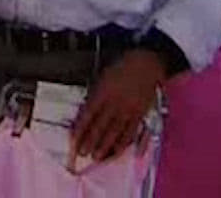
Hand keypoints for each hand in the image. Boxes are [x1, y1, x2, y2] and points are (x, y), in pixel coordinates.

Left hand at [71, 49, 165, 163]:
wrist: (146, 65)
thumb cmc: (122, 68)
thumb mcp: (103, 76)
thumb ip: (95, 93)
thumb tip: (85, 111)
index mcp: (103, 92)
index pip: (89, 113)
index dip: (81, 127)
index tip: (74, 139)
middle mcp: (115, 103)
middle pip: (101, 125)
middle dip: (90, 141)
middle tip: (82, 153)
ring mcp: (128, 110)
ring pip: (115, 132)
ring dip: (105, 146)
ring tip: (97, 157)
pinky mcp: (140, 115)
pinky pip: (130, 131)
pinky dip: (123, 142)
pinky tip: (116, 150)